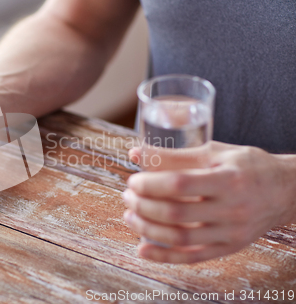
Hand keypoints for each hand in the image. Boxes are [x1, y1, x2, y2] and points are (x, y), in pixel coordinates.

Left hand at [123, 141, 295, 263]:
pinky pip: (192, 257)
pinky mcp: (228, 247)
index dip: (150, 183)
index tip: (134, 181)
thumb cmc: (247, 166)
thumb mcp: (215, 152)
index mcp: (228, 180)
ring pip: (180, 237)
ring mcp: (230, 232)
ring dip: (147, 228)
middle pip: (176, 213)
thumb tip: (136, 154)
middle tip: (128, 196)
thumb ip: (175, 155)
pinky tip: (143, 249)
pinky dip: (164, 256)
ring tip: (130, 216)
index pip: (180, 184)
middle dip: (143, 205)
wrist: (285, 191)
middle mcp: (231, 209)